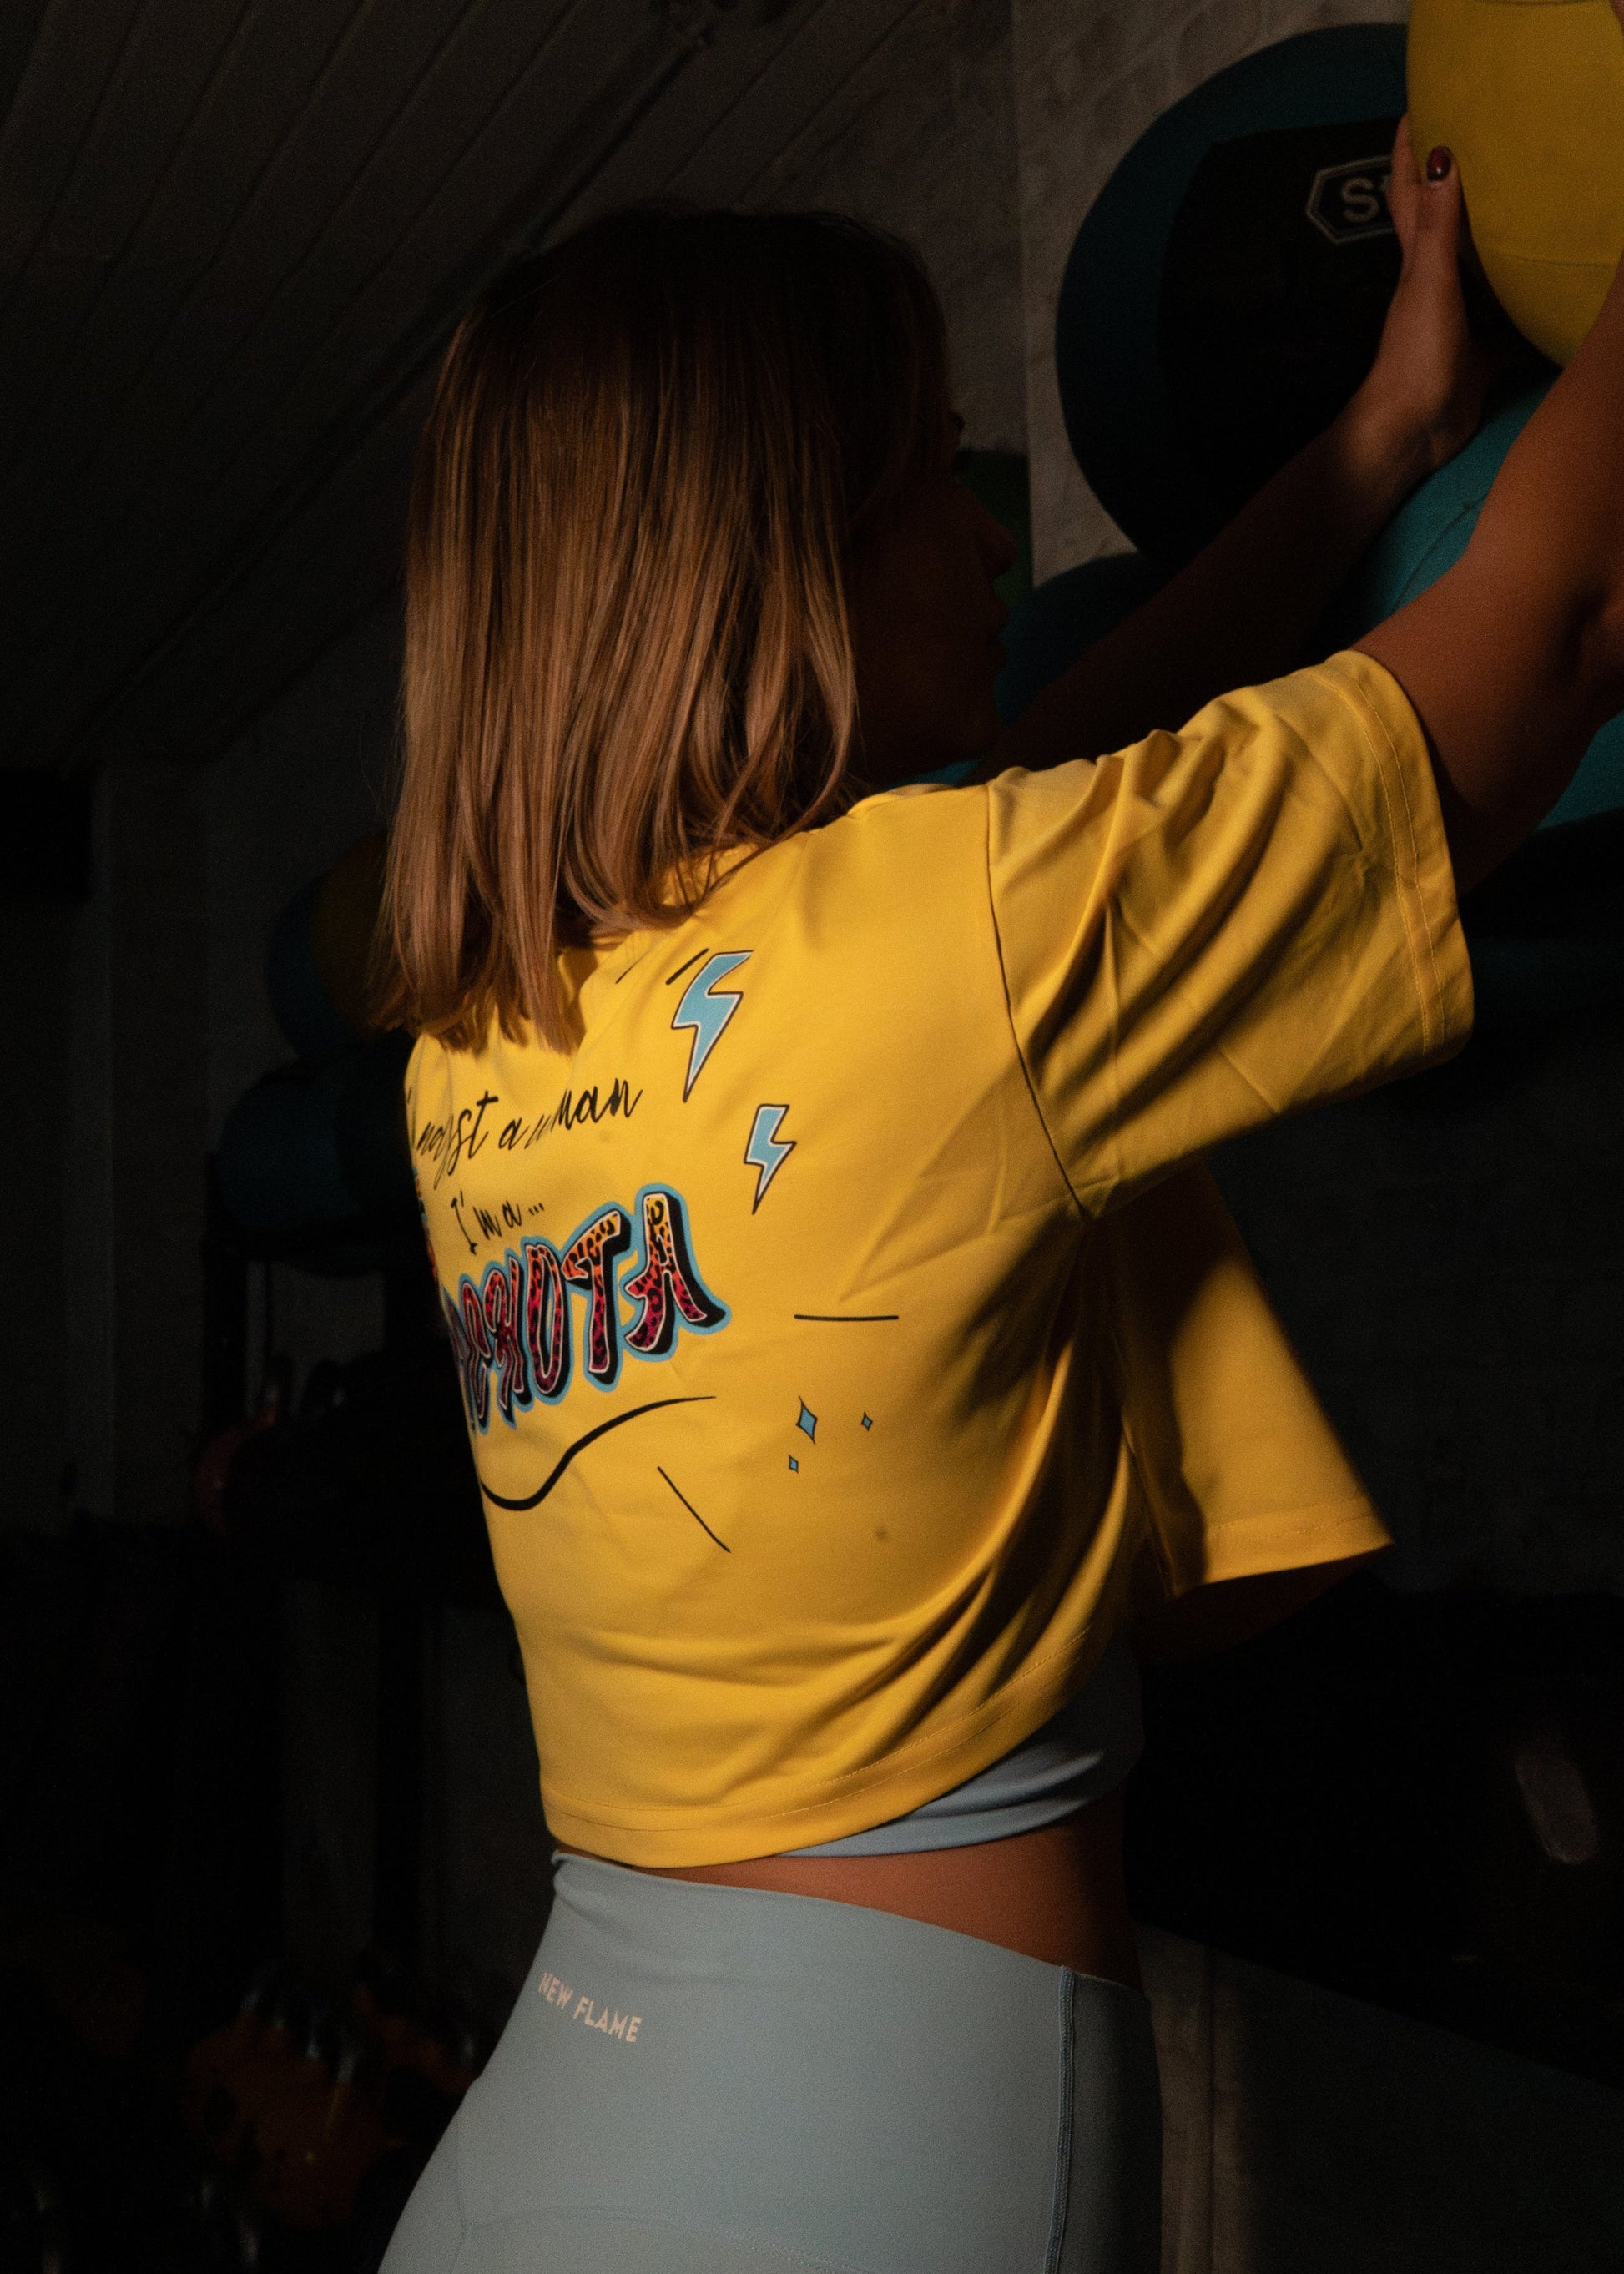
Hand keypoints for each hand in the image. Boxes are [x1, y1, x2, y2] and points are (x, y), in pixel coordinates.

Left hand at [1345, 117, 1499, 484]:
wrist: (1412, 432)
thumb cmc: (1415, 356)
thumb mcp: (1430, 282)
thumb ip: (1440, 226)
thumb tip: (1445, 155)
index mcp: (1418, 260)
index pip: (1411, 192)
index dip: (1410, 150)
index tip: (1418, 107)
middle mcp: (1435, 283)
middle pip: (1447, 225)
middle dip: (1461, 188)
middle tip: (1488, 148)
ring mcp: (1457, 319)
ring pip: (1481, 272)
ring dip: (1498, 245)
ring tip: (1530, 209)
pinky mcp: (1478, 354)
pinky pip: (1508, 323)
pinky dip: (1525, 309)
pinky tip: (1547, 294)